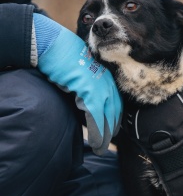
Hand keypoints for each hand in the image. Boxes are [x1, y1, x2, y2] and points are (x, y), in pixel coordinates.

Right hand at [33, 13, 120, 154]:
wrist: (55, 46)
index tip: (112, 132)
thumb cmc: (64, 59)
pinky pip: (96, 119)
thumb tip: (86, 106)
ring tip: (100, 149)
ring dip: (105, 137)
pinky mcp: (91, 94)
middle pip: (114, 114)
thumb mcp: (82, 76)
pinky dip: (97, 134)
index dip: (114, 121)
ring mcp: (101, 89)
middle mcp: (108, 85)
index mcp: (108, 80)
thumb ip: (88, 91)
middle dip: (111, 132)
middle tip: (106, 145)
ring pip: (107, 119)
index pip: (116, 105)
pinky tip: (96, 144)